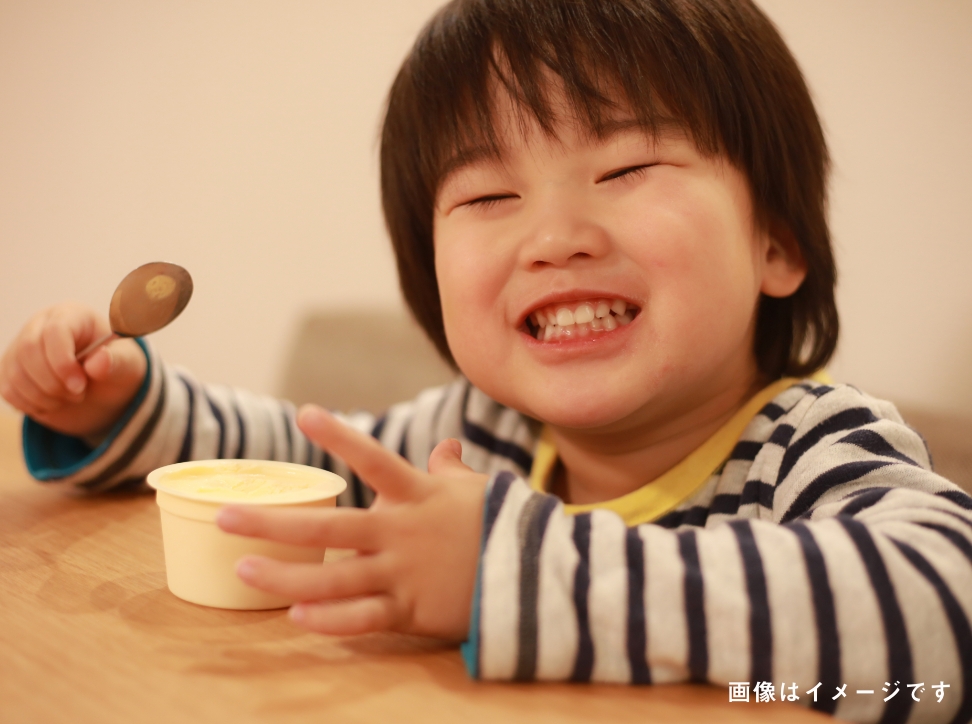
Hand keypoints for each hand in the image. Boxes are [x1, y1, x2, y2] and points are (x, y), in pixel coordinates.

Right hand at [0, 303, 146, 438]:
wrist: (102, 389)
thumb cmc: (115, 369)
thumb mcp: (126, 365)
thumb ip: (116, 362)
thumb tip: (99, 361)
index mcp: (73, 315)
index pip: (55, 330)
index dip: (63, 362)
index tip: (80, 385)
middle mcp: (41, 325)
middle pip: (29, 350)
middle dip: (54, 382)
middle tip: (79, 394)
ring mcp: (20, 347)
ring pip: (16, 373)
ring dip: (44, 396)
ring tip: (70, 398)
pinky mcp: (11, 369)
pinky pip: (9, 390)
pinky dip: (31, 404)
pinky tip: (53, 402)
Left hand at [216, 404, 488, 641]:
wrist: (537, 578)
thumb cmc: (501, 526)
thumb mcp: (477, 489)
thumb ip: (451, 469)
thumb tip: (448, 446)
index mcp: (417, 495)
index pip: (373, 459)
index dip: (339, 436)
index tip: (303, 412)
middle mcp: (403, 532)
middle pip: (330, 527)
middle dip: (274, 522)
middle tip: (226, 515)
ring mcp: (405, 574)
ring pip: (334, 577)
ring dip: (285, 575)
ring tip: (243, 568)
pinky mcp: (412, 611)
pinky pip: (363, 618)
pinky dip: (329, 619)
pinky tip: (295, 616)